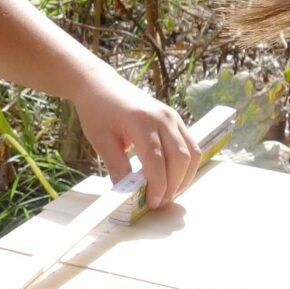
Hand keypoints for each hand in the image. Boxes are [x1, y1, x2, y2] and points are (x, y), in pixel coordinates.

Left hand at [74, 66, 199, 199]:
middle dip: (173, 185)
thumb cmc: (97, 111)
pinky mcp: (176, 119)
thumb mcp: (101, 141)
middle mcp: (163, 117)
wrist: (100, 85)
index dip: (157, 186)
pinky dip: (186, 166)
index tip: (151, 203)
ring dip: (184, 178)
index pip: (157, 161)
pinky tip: (172, 178)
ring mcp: (173, 117)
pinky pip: (190, 145)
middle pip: (180, 159)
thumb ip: (117, 167)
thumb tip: (129, 195)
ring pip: (192, 153)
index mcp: (141, 121)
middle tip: (159, 202)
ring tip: (167, 193)